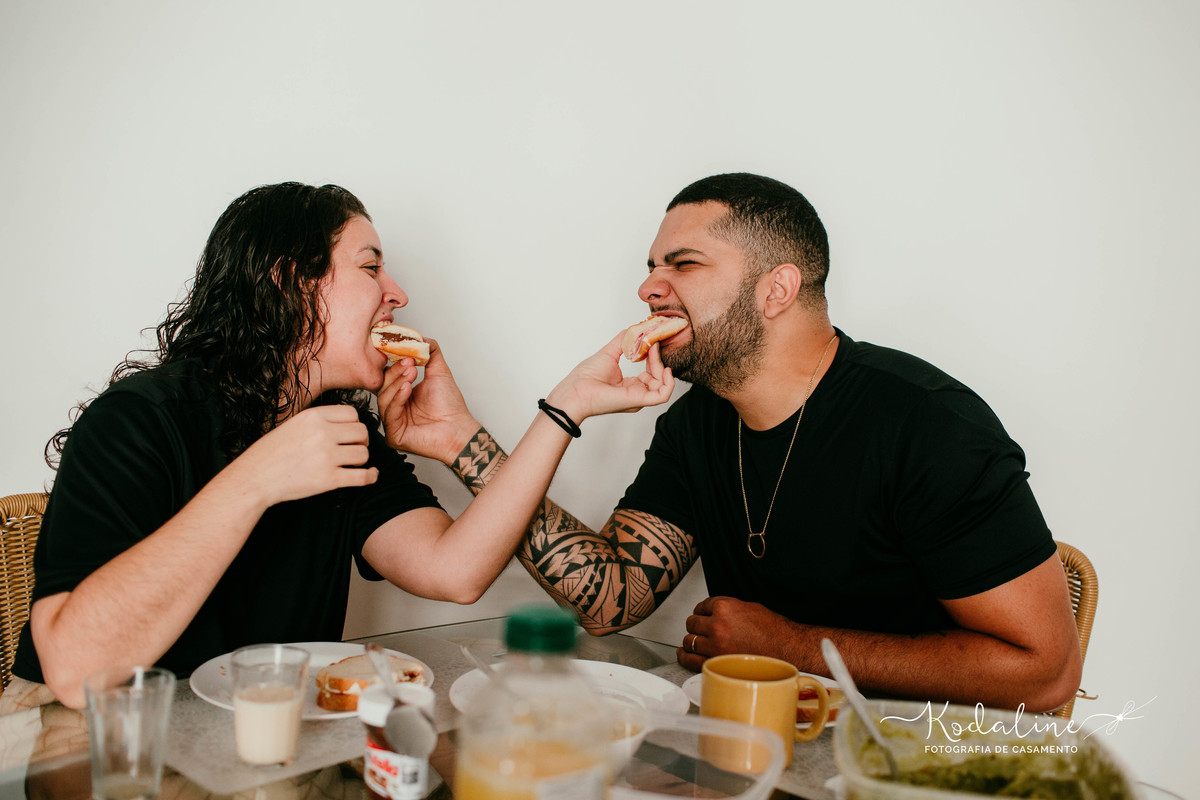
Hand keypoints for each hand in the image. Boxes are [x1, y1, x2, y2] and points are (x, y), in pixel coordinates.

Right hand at [229, 405, 376, 506]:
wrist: (254, 478)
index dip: (354, 424)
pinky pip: (363, 476)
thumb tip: (349, 423)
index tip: (349, 434)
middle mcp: (322, 433)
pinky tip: (371, 475)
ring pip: (363, 454)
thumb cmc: (271, 453)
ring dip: (361, 460)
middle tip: (353, 449)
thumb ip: (319, 422)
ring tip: (353, 463)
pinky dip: (371, 476)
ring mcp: (326, 456)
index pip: (352, 413)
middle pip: (362, 432)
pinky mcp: (329, 479)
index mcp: (313, 416)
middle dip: (361, 441)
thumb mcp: (293, 424)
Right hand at [378, 338, 481, 464]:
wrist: (460, 429)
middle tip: (408, 363)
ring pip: (384, 398)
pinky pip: (389, 414)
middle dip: (394, 372)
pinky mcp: (394, 436)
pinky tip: (407, 389)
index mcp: (402, 395)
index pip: (387, 376)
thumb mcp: (439, 372)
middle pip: (382, 386)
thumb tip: (420, 337)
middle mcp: (396, 408)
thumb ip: (430, 352)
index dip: (392, 364)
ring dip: (396, 383)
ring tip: (411, 374)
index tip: (400, 352)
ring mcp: (393, 423)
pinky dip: (397, 399)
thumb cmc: (451, 408)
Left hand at [545, 332, 674, 422]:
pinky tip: (665, 368)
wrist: (576, 391)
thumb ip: (624, 341)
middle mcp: (636, 393)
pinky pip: (663, 395)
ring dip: (662, 366)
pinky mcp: (639, 400)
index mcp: (629, 386)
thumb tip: (636, 329)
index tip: (652, 341)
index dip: (653, 356)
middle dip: (658, 359)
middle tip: (653, 343)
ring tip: (653, 351)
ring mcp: (638, 398)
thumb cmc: (586, 378)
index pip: (651, 372)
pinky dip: (669, 382)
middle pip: (658, 377)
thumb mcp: (609, 352)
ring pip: (663, 384)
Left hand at [677, 596, 800, 671]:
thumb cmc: (773, 629)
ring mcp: (715, 645)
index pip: (702, 606)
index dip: (703, 611)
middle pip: (692, 623)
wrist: (787, 648)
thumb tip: (715, 612)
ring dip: (691, 640)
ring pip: (689, 640)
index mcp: (725, 607)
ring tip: (695, 641)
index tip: (703, 615)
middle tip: (701, 629)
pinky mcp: (716, 662)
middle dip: (696, 625)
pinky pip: (690, 659)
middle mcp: (717, 624)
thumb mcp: (749, 607)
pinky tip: (685, 654)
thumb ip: (728, 608)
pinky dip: (685, 656)